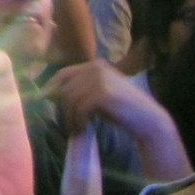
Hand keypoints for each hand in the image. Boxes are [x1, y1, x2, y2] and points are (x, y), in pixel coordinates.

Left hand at [47, 59, 173, 137]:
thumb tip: (50, 94)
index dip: (51, 88)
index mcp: (95, 65)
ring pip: (70, 99)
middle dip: (62, 108)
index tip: (44, 102)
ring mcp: (100, 79)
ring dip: (70, 117)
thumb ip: (80, 90)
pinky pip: (80, 108)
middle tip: (68, 124)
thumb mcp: (99, 95)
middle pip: (65, 88)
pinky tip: (83, 129)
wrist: (149, 120)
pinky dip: (79, 121)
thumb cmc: (123, 110)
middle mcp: (97, 68)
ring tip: (76, 129)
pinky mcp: (103, 93)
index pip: (63, 73)